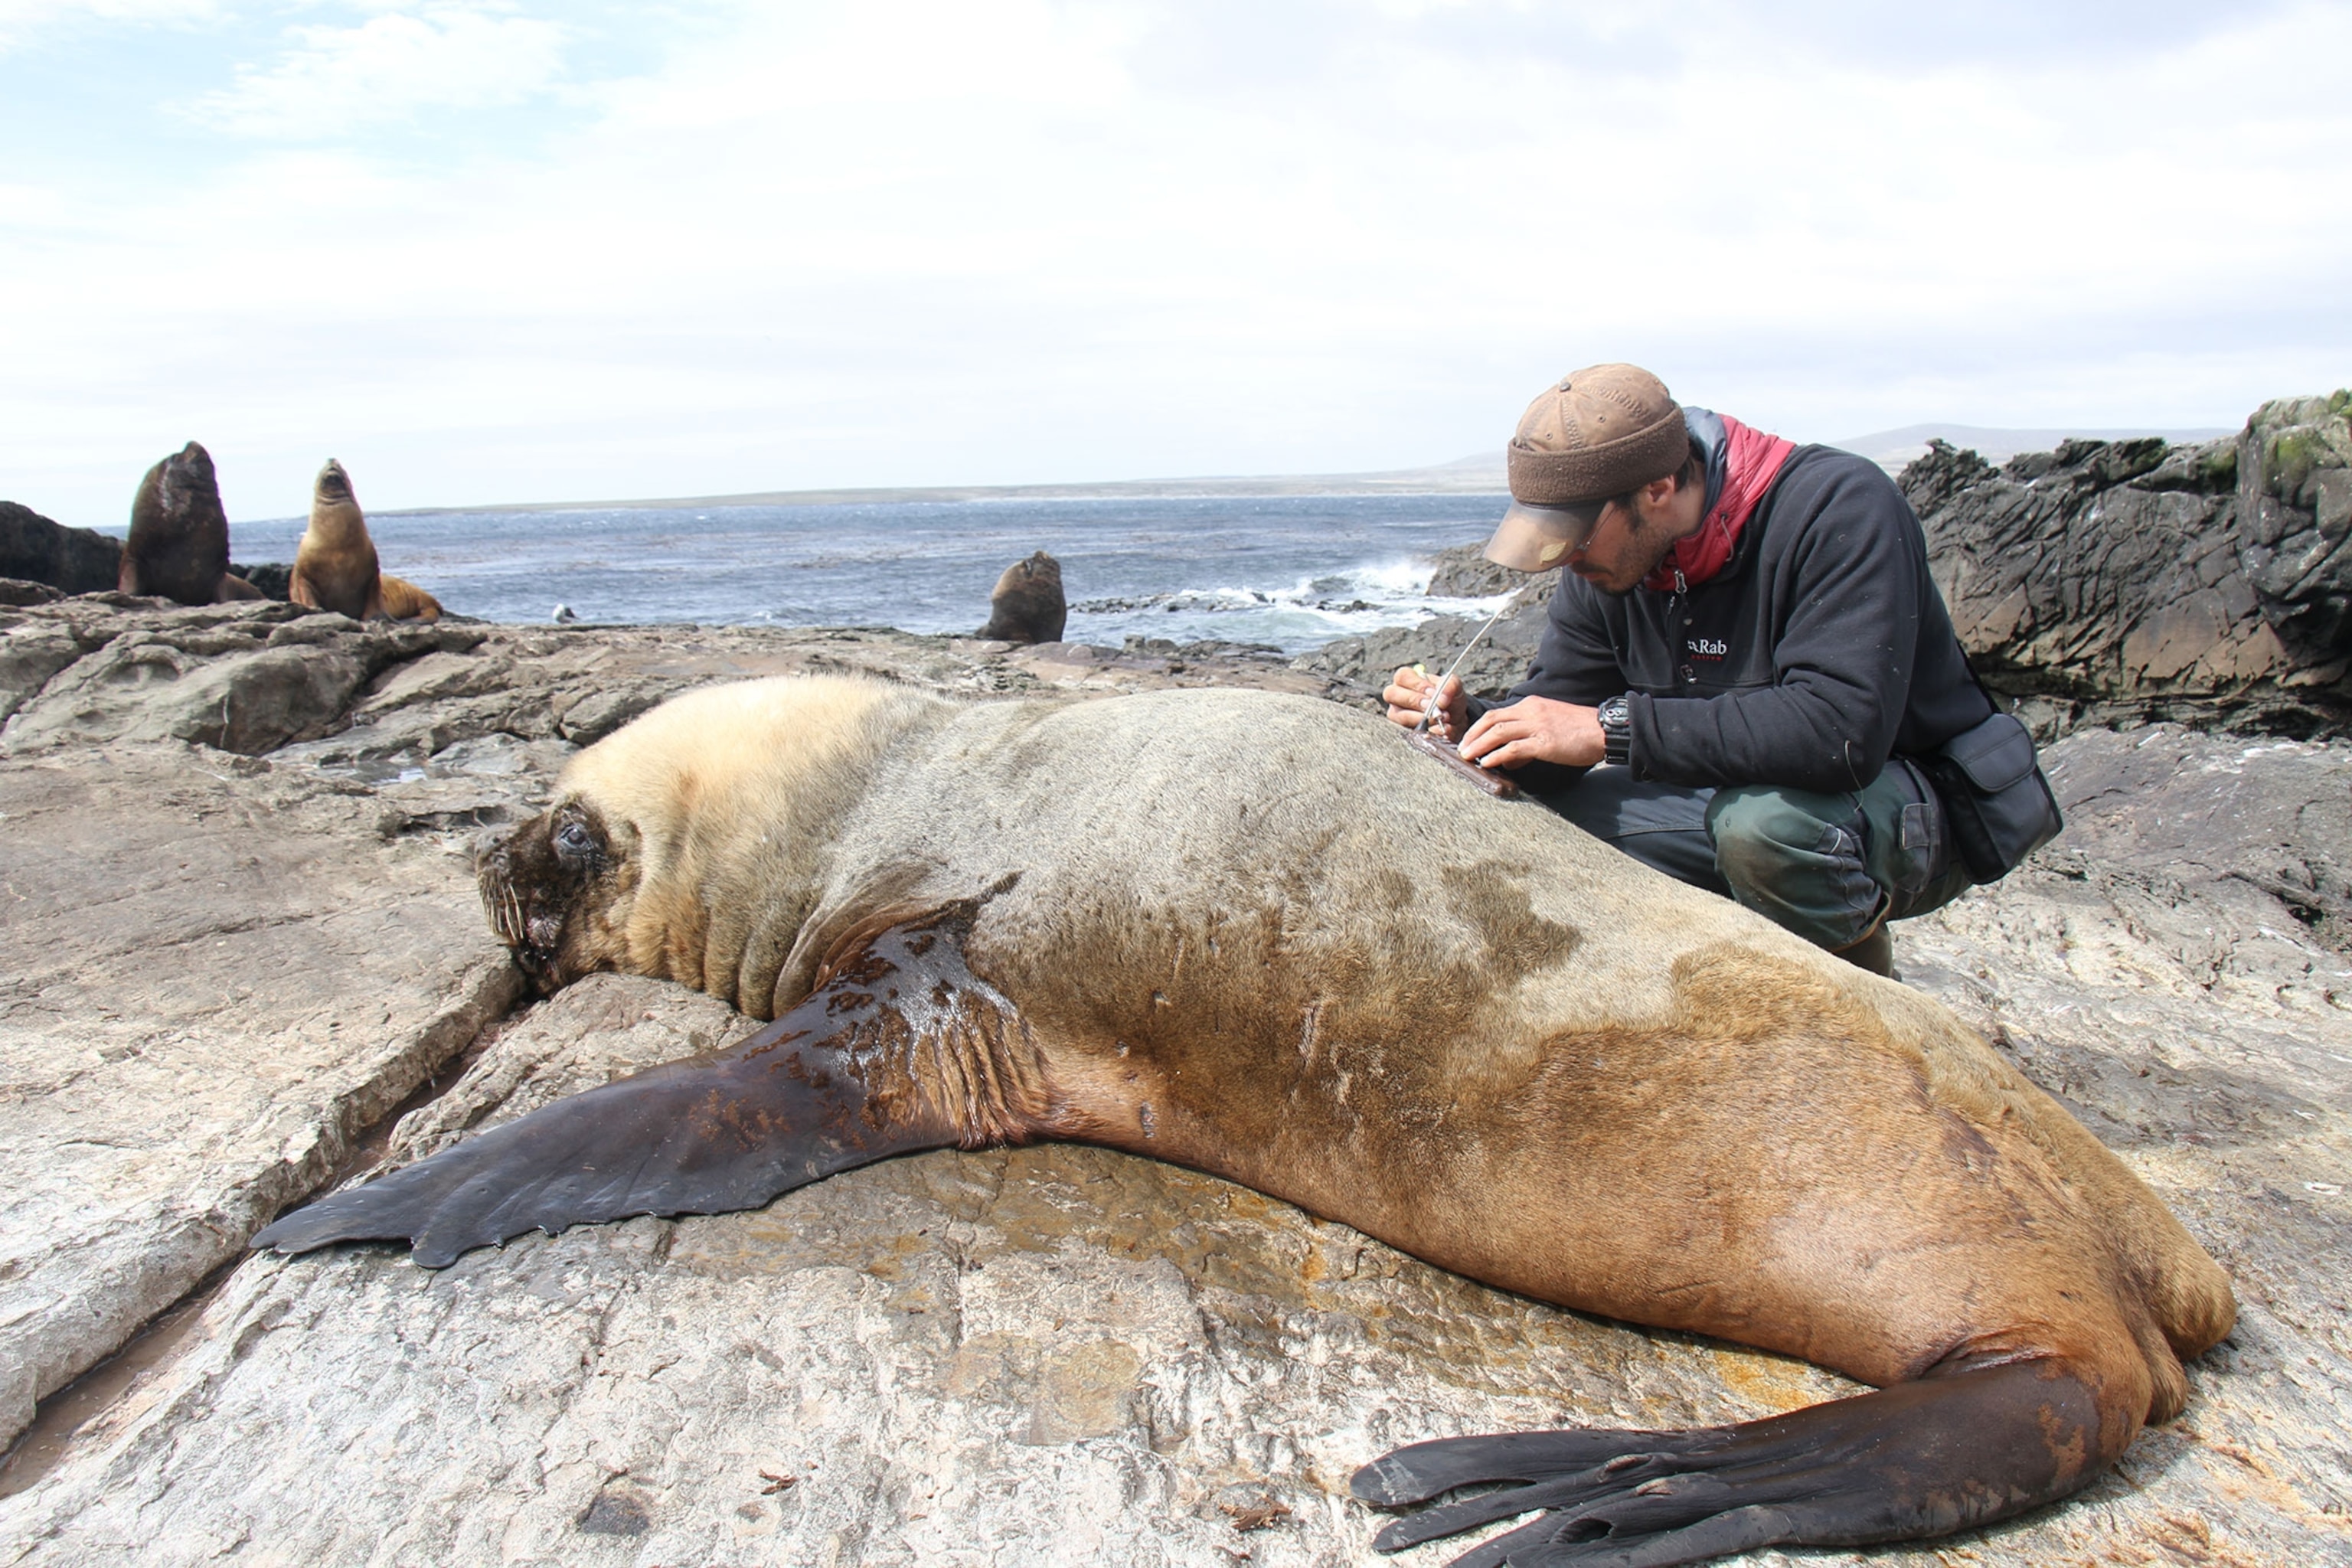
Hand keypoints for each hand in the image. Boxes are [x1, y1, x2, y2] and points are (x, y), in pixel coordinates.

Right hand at [1383, 666, 1465, 739]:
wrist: (1455, 720)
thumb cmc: (1448, 699)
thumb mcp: (1454, 687)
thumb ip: (1450, 686)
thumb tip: (1441, 699)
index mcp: (1407, 680)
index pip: (1402, 676)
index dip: (1416, 684)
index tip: (1432, 692)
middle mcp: (1397, 697)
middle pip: (1392, 694)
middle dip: (1414, 701)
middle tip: (1433, 707)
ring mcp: (1397, 715)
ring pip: (1398, 716)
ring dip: (1420, 718)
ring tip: (1440, 719)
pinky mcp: (1402, 732)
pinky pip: (1407, 733)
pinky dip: (1425, 733)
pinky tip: (1439, 730)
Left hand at [1458, 696, 1605, 769]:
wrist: (1604, 730)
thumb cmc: (1580, 731)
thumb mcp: (1550, 729)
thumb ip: (1527, 742)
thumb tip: (1508, 760)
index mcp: (1531, 705)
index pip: (1497, 714)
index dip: (1478, 727)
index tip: (1468, 740)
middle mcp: (1531, 711)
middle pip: (1491, 720)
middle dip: (1472, 735)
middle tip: (1462, 749)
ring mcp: (1537, 726)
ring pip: (1498, 732)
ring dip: (1479, 745)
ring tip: (1468, 757)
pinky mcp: (1544, 742)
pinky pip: (1513, 748)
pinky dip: (1497, 755)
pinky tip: (1488, 763)